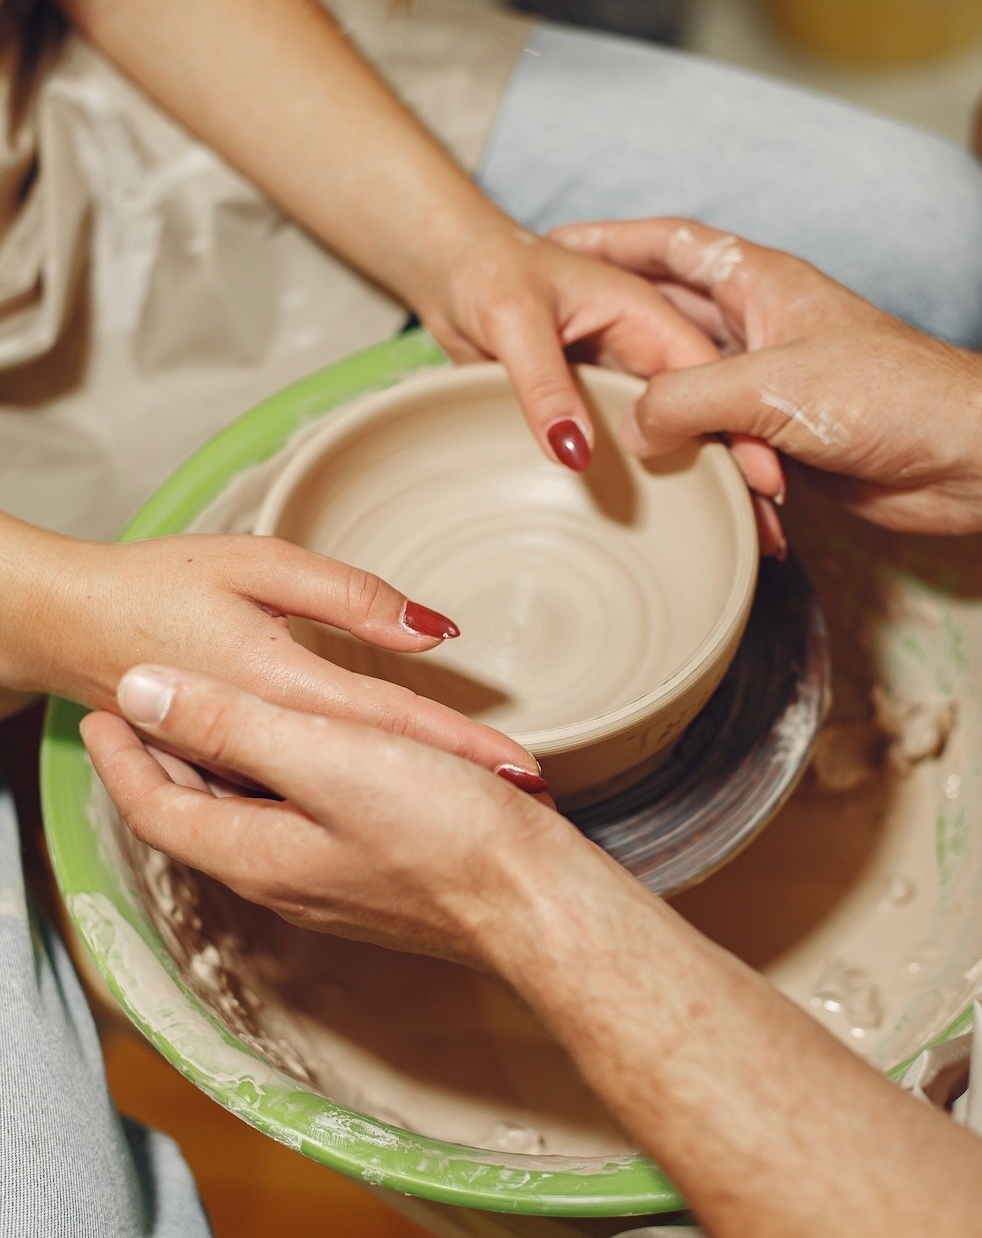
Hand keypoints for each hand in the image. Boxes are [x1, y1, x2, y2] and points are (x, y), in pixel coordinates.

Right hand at [3, 516, 542, 783]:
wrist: (64, 625)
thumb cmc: (160, 583)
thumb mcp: (258, 566)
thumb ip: (348, 598)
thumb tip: (430, 629)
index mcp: (279, 688)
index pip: (392, 724)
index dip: (461, 746)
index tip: (521, 765)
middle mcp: (264, 750)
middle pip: (378, 776)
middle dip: (452, 788)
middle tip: (523, 794)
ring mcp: (243, 778)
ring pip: (342, 801)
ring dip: (413, 805)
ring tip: (487, 807)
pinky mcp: (228, 783)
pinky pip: (304, 805)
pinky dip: (356, 804)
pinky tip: (400, 810)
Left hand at [81, 666, 564, 963]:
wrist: (535, 900)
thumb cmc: (443, 832)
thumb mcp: (326, 758)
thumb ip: (231, 724)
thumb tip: (142, 691)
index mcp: (255, 850)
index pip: (154, 804)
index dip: (121, 754)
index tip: (102, 708)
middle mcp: (281, 875)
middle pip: (197, 812)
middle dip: (162, 759)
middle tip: (145, 707)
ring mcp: (327, 880)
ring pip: (246, 815)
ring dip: (218, 766)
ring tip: (209, 718)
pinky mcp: (369, 873)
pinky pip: (295, 821)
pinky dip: (274, 779)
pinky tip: (303, 754)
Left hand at [410, 220, 785, 548]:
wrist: (449, 270)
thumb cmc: (486, 270)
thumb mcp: (513, 319)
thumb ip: (544, 383)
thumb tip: (576, 453)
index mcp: (642, 314)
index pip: (706, 376)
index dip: (739, 427)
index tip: (764, 483)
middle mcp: (641, 351)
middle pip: (704, 414)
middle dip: (740, 470)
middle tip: (768, 535)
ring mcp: (618, 382)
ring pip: (671, 438)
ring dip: (703, 485)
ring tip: (740, 541)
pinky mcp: (591, 407)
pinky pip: (627, 449)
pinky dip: (651, 483)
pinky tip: (670, 521)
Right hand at [552, 217, 981, 536]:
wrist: (957, 459)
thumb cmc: (889, 396)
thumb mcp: (771, 387)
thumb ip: (688, 398)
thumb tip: (627, 427)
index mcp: (758, 286)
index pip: (669, 247)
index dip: (610, 239)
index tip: (555, 242)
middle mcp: (754, 328)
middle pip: (662, 316)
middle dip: (609, 324)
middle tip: (549, 338)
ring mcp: (761, 384)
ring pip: (679, 383)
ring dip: (640, 398)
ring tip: (578, 406)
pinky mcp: (771, 436)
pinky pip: (706, 438)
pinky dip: (677, 452)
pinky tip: (642, 467)